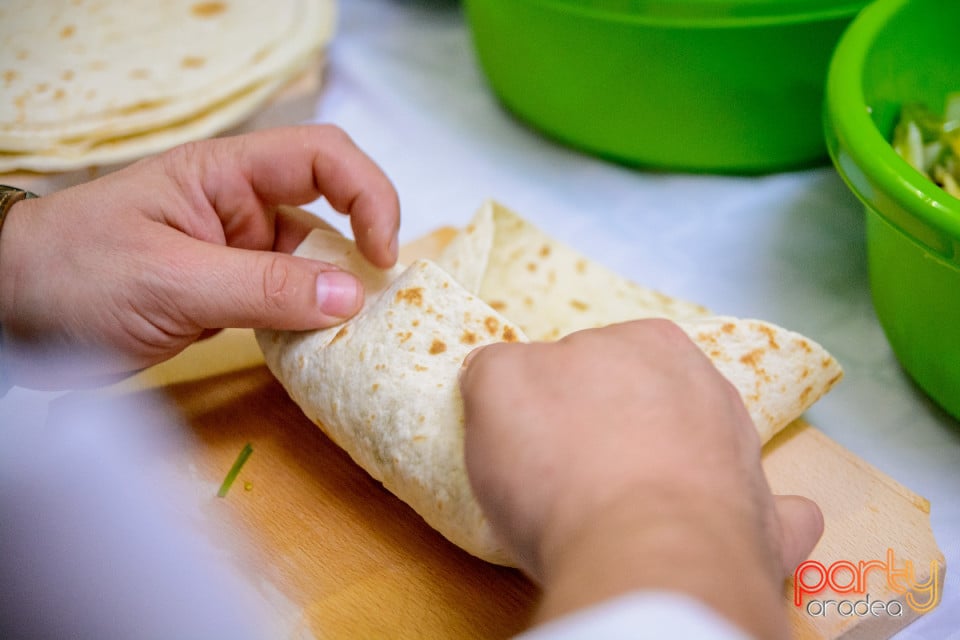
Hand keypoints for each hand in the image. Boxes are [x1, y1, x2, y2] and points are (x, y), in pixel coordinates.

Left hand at [0, 125, 399, 388]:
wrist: (7, 315)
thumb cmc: (74, 274)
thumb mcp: (171, 280)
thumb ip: (263, 287)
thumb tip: (351, 296)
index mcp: (225, 174)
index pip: (322, 157)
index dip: (367, 195)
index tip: (382, 255)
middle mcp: (240, 207)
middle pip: (330, 212)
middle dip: (362, 252)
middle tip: (383, 307)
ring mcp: (236, 254)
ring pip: (313, 265)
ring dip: (337, 297)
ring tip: (357, 338)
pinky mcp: (227, 296)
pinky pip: (288, 302)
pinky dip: (310, 324)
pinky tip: (320, 349)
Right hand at [459, 319, 823, 638]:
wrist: (642, 555)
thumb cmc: (564, 465)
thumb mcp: (496, 389)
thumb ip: (498, 365)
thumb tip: (506, 373)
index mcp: (646, 341)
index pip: (588, 354)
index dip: (554, 396)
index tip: (537, 434)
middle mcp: (707, 385)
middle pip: (646, 398)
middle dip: (613, 426)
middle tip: (570, 473)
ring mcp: (746, 453)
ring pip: (701, 448)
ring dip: (671, 467)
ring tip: (624, 511)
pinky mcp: (767, 521)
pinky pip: (767, 509)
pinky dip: (745, 518)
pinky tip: (714, 533)